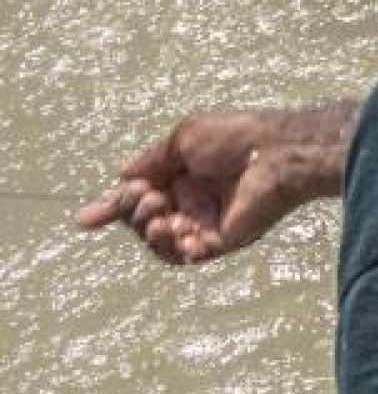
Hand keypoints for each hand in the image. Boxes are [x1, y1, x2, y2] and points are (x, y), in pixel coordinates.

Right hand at [74, 104, 354, 264]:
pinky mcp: (222, 242)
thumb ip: (151, 161)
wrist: (277, 153)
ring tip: (160, 211)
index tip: (84, 220)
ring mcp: (206, 223)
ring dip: (148, 229)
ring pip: (158, 242)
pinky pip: (183, 256)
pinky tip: (175, 229)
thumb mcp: (184, 138)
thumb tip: (121, 176)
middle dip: (132, 212)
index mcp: (184, 176)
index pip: (139, 197)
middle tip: (148, 196)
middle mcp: (193, 201)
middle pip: (143, 221)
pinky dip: (170, 246)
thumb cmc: (236, 137)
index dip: (112, 208)